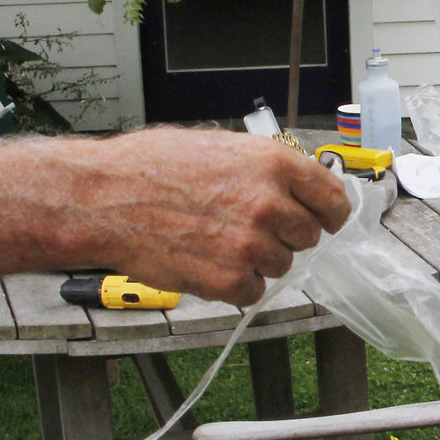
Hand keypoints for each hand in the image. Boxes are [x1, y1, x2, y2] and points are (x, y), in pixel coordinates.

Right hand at [63, 128, 351, 305]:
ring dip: (256, 260)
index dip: (328, 213)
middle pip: (309, 237)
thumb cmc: (150, 167)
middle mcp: (270, 204)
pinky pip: (253, 291)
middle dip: (285, 235)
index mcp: (274, 164)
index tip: (323, 220)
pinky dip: (234, 285)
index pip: (333, 199)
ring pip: (281, 266)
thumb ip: (263, 168)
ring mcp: (252, 245)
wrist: (106, 198)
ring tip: (216, 241)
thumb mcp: (220, 147)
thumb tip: (294, 184)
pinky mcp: (230, 280)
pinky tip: (206, 262)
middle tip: (247, 228)